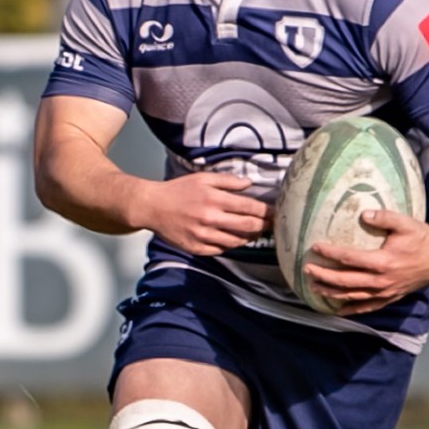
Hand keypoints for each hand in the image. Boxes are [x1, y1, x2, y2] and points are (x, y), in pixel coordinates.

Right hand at [138, 171, 269, 255]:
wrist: (152, 207)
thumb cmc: (178, 190)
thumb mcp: (203, 178)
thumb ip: (227, 181)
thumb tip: (249, 183)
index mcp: (215, 199)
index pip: (250, 207)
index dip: (266, 212)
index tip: (276, 213)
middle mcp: (211, 219)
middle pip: (248, 226)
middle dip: (264, 226)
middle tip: (272, 226)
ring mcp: (204, 236)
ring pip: (236, 241)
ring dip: (249, 237)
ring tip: (255, 233)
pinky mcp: (197, 248)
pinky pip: (221, 250)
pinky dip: (230, 245)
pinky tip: (234, 239)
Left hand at [306, 210, 428, 313]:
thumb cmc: (422, 239)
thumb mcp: (406, 223)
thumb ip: (385, 217)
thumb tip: (363, 215)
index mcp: (383, 262)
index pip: (349, 259)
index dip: (330, 253)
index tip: (315, 247)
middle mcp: (381, 281)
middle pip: (345, 281)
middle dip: (323, 275)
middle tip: (307, 269)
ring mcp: (384, 292)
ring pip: (352, 296)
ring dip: (331, 292)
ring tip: (313, 287)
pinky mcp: (388, 298)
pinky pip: (365, 307)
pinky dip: (350, 309)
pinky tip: (336, 309)